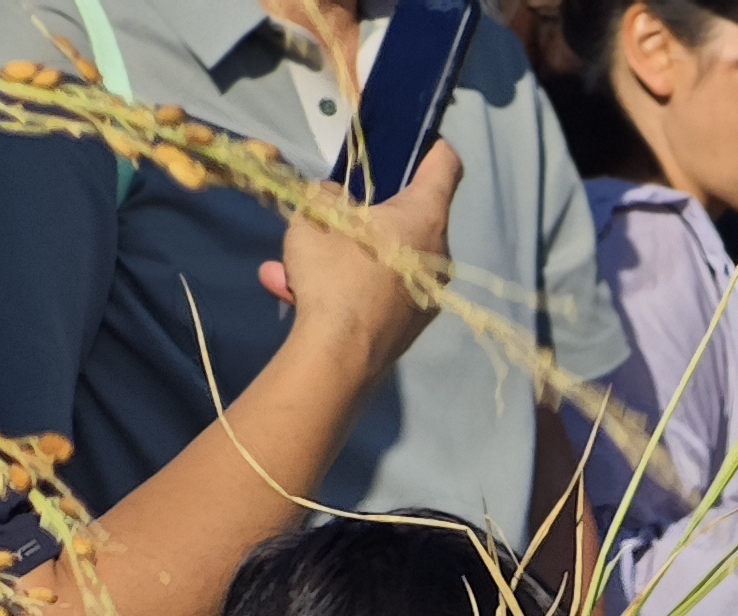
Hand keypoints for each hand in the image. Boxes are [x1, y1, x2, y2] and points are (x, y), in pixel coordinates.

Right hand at [256, 145, 455, 393]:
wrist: (340, 356)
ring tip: (293, 260)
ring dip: (340, 251)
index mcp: (425, 218)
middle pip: (407, 215)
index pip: (445, 166)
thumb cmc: (335, 272)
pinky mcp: (410, 322)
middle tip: (331, 208)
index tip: (413, 137)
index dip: (430, 145)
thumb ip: (327, 195)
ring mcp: (428, 293)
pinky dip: (343, 283)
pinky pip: (375, 288)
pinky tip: (296, 288)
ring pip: (383, 256)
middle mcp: (438, 255)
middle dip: (365, 210)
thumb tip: (336, 197)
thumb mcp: (317, 215)